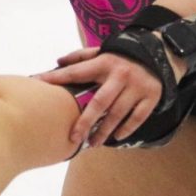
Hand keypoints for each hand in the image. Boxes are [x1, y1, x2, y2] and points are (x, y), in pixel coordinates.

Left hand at [40, 46, 170, 147]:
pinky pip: (137, 118)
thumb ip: (79, 57)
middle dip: (85, 121)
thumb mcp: (101, 52)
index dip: (57, 78)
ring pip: (118, 114)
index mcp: (104, 63)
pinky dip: (126, 129)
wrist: (156, 54)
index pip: (76, 72)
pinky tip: (116, 137)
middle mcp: (120, 75)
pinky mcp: (151, 97)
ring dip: (104, 131)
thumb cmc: (120, 57)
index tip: (39, 83)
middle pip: (100, 102)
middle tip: (74, 137)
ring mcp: (137, 87)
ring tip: (93, 143)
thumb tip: (57, 62)